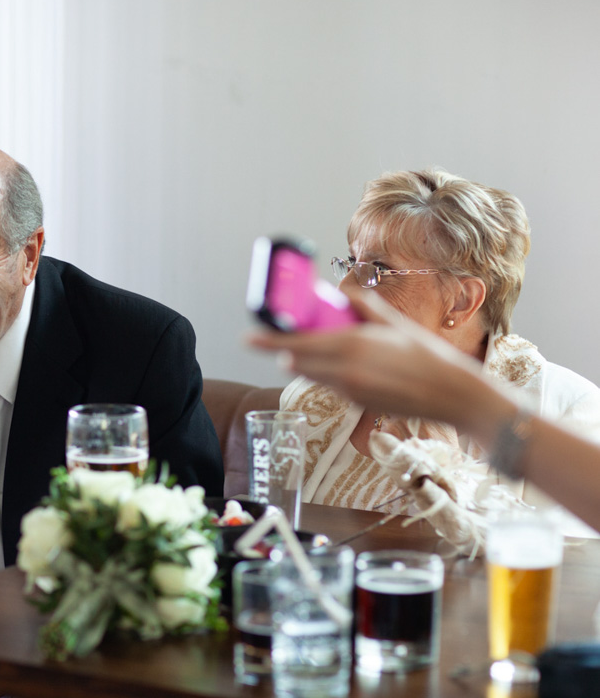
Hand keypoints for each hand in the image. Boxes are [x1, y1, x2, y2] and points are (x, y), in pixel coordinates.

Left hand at [248, 290, 486, 426]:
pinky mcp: (355, 402)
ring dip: (307, 362)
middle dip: (287, 351)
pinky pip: (329, 385)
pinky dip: (328, 373)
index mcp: (351, 344)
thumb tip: (344, 294)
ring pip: (310, 374)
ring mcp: (348, 389)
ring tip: (327, 348)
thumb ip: (364, 307)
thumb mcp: (393, 323)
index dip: (268, 342)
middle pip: (295, 362)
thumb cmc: (426, 355)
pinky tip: (350, 365)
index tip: (249, 339)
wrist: (449, 394)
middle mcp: (343, 369)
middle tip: (288, 339)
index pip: (296, 343)